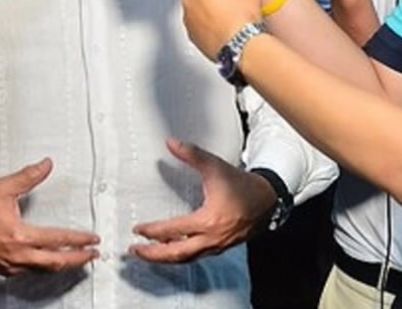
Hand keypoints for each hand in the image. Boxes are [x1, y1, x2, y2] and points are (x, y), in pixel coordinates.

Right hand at [0, 159, 99, 275]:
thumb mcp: (3, 189)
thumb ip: (28, 177)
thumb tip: (46, 165)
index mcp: (20, 235)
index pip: (58, 239)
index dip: (79, 239)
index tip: (92, 238)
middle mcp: (17, 254)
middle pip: (57, 262)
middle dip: (79, 259)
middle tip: (93, 254)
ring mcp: (12, 265)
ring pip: (45, 270)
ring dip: (65, 264)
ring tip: (78, 259)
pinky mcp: (6, 270)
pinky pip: (32, 271)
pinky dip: (46, 266)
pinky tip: (52, 260)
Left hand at [129, 139, 276, 262]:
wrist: (267, 198)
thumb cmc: (241, 184)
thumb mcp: (215, 166)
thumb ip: (191, 154)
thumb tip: (170, 142)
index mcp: (208, 221)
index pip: (172, 231)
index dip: (152, 231)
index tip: (138, 229)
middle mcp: (211, 238)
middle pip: (176, 254)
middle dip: (153, 254)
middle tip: (135, 250)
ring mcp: (217, 246)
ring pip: (186, 259)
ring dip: (165, 258)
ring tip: (148, 254)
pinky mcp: (221, 247)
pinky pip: (196, 256)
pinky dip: (180, 256)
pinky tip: (172, 251)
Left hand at [174, 0, 260, 58]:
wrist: (241, 46)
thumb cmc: (242, 20)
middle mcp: (190, 1)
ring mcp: (189, 20)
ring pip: (192, 8)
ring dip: (202, 9)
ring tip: (222, 15)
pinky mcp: (192, 36)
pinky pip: (195, 26)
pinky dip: (203, 25)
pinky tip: (219, 28)